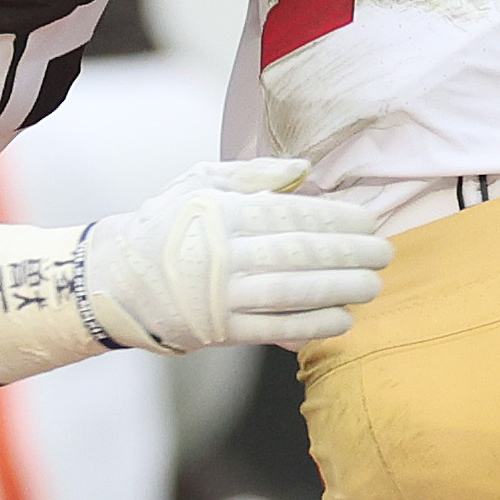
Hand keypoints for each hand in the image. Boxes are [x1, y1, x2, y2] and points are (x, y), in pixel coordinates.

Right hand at [80, 160, 390, 352]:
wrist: (114, 280)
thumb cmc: (164, 225)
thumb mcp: (198, 182)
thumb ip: (252, 173)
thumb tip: (304, 169)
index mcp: (222, 212)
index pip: (291, 214)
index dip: (337, 219)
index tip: (369, 221)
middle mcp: (223, 254)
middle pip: (299, 253)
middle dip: (349, 254)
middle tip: (385, 253)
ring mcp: (221, 295)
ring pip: (292, 292)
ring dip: (339, 290)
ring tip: (372, 285)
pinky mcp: (220, 330)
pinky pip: (275, 328)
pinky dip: (312, 325)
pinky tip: (343, 320)